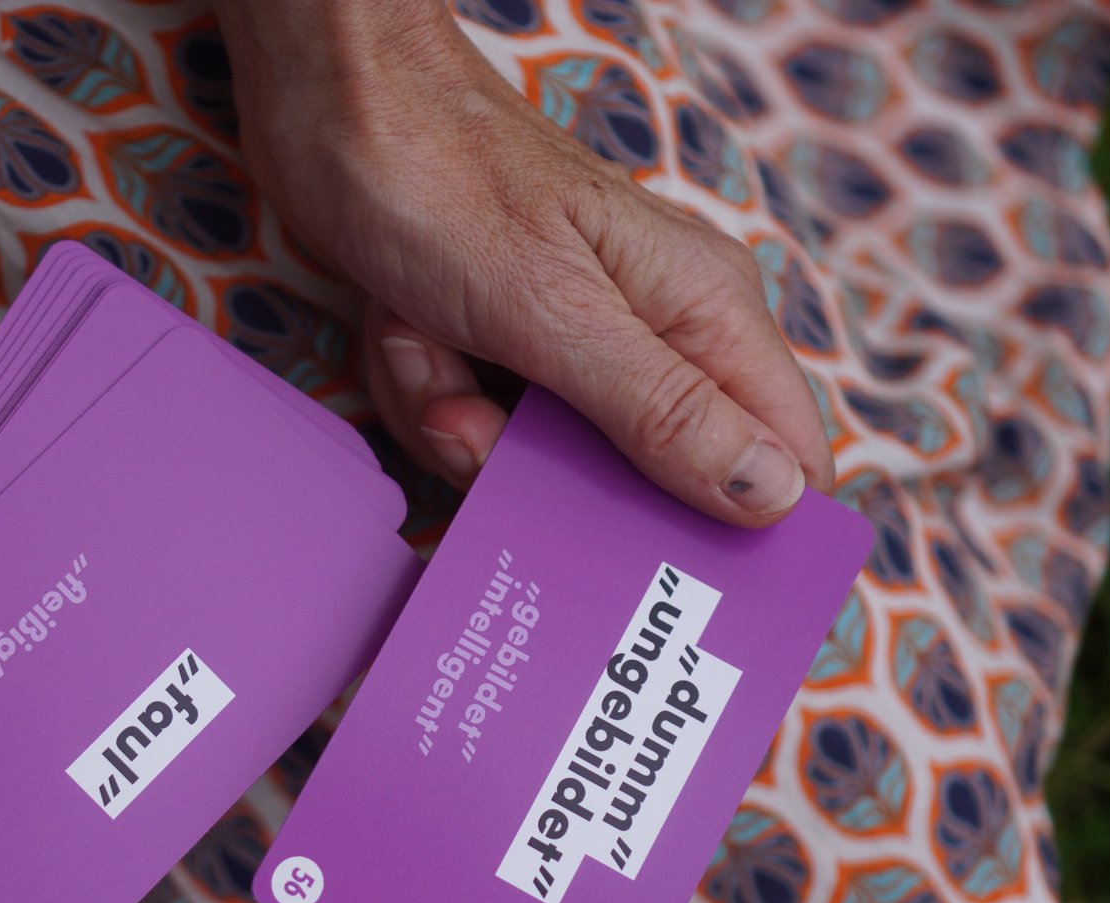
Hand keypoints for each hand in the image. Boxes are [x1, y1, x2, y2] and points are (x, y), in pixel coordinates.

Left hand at [215, 1, 832, 522]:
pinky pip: (472, 427)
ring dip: (460, 421)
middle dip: (540, 474)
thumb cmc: (443, 184)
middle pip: (638, 482)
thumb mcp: (555, 314)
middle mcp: (650, 333)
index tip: (672, 591)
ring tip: (433, 349)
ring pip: (535, 464)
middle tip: (478, 419)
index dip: (741, 536)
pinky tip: (405, 329)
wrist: (331, 105)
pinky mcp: (497, 348)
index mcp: (703, 314)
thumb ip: (662, 411)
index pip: (778, 459)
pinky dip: (424, 391)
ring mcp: (569, 344)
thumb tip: (773, 499)